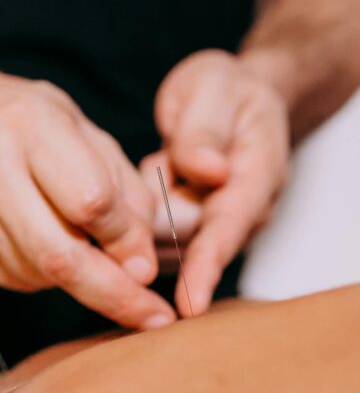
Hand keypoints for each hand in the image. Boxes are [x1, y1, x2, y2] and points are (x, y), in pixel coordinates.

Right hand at [0, 73, 176, 330]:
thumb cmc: (26, 122)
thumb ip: (122, 188)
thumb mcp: (83, 129)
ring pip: (41, 273)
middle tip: (152, 315)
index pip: (90, 201)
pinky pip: (17, 277)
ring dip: (80, 279)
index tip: (148, 265)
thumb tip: (140, 262)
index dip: (127, 240)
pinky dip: (46, 274)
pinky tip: (45, 243)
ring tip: (87, 251)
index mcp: (29, 125)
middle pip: (60, 254)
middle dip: (113, 292)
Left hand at [150, 49, 290, 316]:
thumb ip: (204, 130)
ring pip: (162, 245)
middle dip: (156, 229)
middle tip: (152, 171)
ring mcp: (214, 225)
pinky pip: (149, 238)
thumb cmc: (221, 92)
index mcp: (258, 175)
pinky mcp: (186, 231)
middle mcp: (241, 211)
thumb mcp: (212, 89)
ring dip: (143, 219)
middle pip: (189, 246)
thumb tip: (208, 170)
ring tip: (156, 166)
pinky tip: (142, 185)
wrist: (227, 98)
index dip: (207, 266)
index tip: (189, 303)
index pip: (229, 229)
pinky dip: (135, 219)